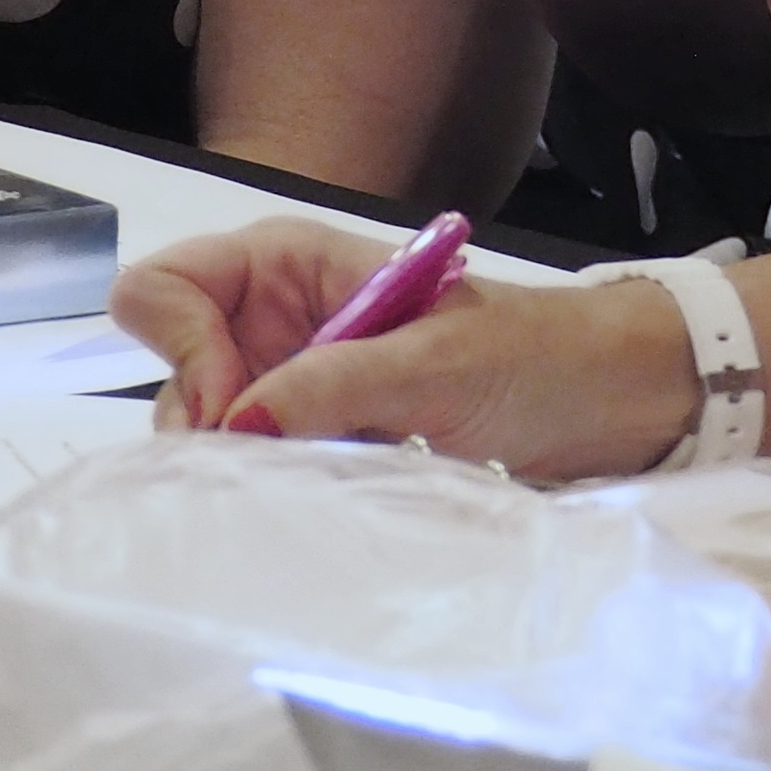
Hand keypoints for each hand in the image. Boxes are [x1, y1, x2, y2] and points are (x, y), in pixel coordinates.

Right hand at [114, 218, 701, 481]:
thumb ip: (333, 383)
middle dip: (204, 422)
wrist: (606, 403)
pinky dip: (274, 492)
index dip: (181, 349)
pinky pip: (259, 472)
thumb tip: (232, 424)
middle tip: (273, 465)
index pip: (163, 288)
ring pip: (209, 432)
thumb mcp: (434, 360)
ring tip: (320, 481)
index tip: (229, 410)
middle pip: (173, 372)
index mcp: (284, 264)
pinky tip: (320, 506)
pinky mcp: (319, 444)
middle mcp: (272, 321)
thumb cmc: (531, 355)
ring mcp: (293, 387)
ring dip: (244, 467)